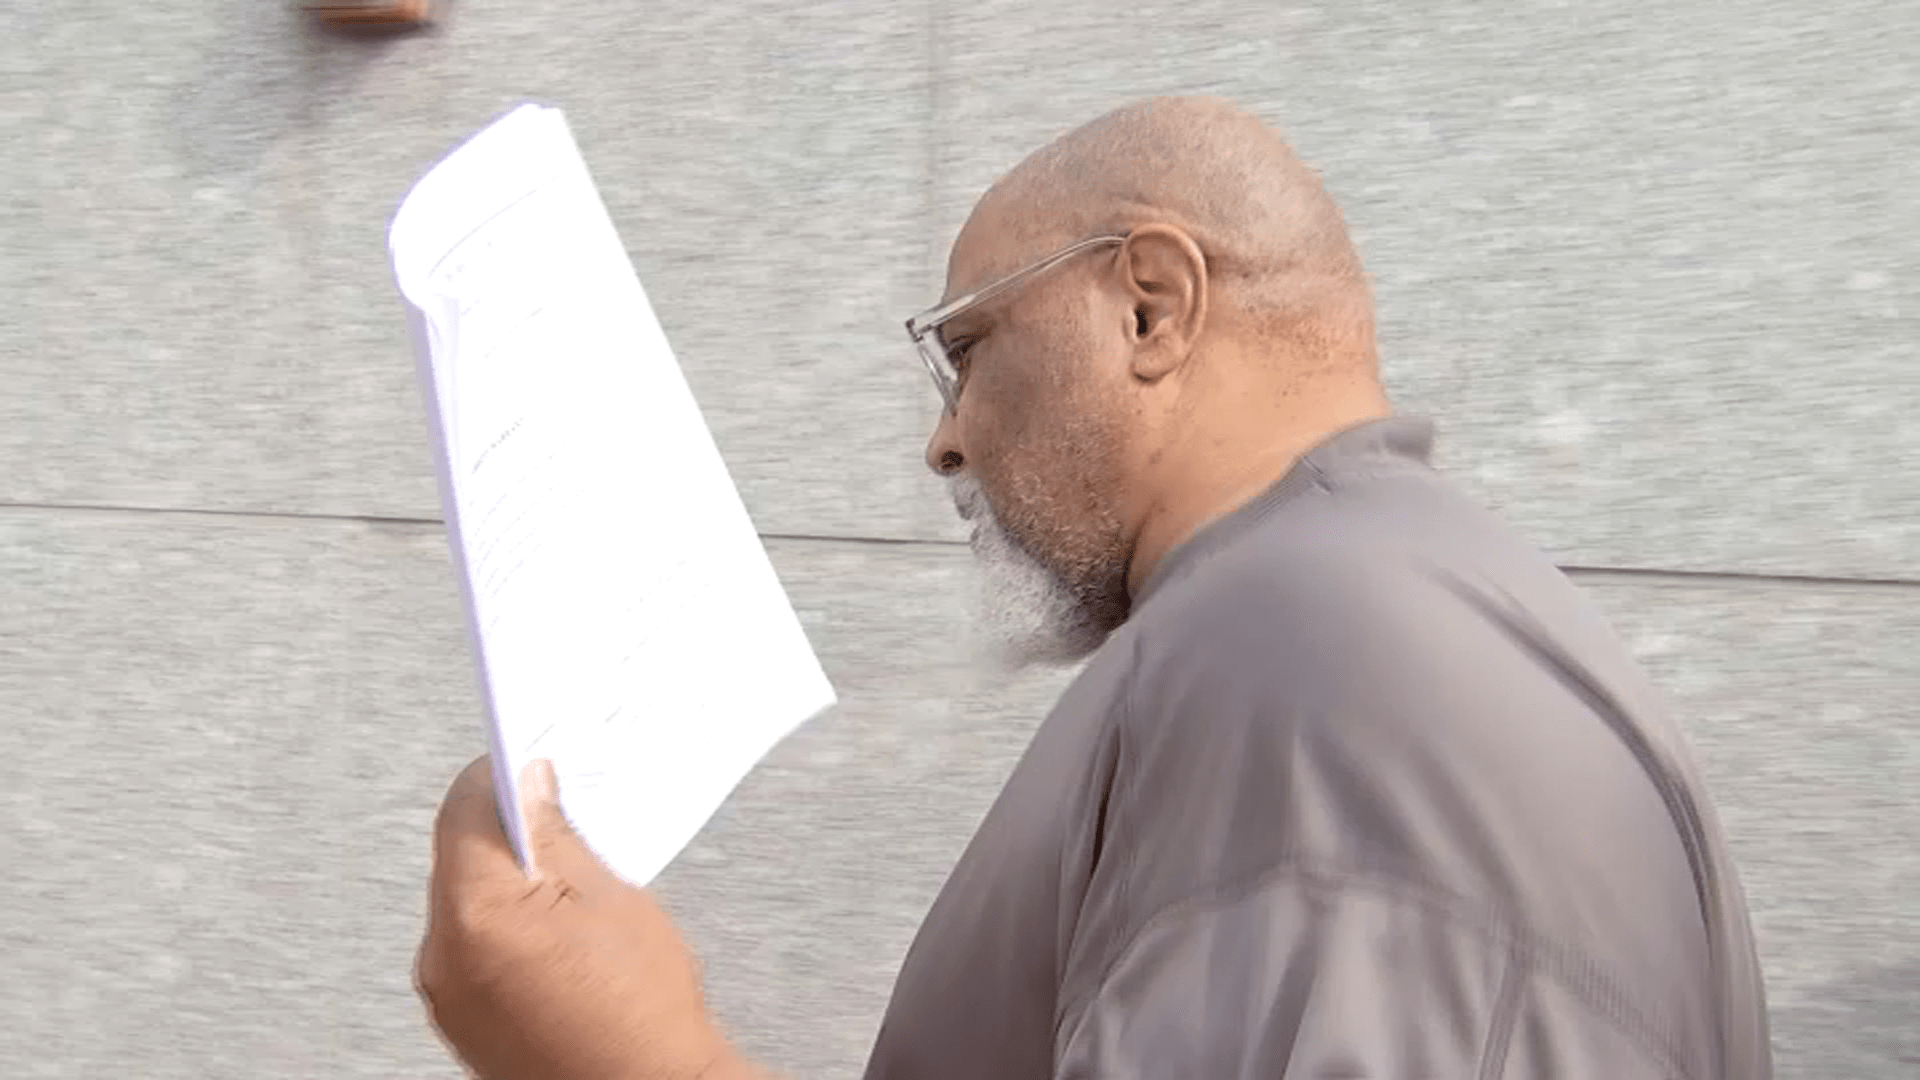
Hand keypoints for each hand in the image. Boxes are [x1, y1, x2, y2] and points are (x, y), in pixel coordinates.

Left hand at [416, 755, 754, 1079]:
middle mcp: (443, 957)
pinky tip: (555, 938)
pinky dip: (501, 928)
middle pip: (459, 856)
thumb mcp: (609, 896)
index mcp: (477, 913)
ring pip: (463, 903)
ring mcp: (445, 996)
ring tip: (569, 895)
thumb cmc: (642, 1013)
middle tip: (564, 827)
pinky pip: (468, 948)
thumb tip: (529, 785)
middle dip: (507, 833)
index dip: (502, 775)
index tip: (531, 764)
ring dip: (505, 882)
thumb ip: (556, 833)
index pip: (465, 807)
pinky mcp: (458, 1022)